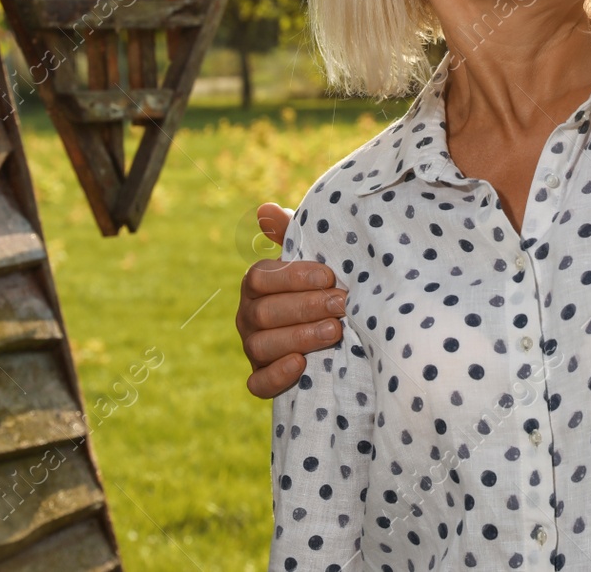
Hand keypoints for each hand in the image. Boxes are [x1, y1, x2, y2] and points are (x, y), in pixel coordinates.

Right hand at [236, 203, 346, 397]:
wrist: (332, 332)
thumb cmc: (319, 287)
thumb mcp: (310, 260)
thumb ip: (290, 234)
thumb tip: (265, 208)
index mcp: (256, 284)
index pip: (262, 278)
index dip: (294, 276)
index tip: (329, 276)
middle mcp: (248, 316)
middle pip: (265, 312)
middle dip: (305, 307)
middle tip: (342, 304)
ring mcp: (253, 348)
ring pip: (262, 346)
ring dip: (299, 338)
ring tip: (335, 331)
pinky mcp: (261, 378)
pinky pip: (257, 383)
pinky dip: (276, 376)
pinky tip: (301, 365)